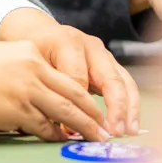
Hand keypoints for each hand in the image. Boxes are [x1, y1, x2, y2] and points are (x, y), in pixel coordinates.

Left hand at [0, 7, 139, 135]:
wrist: (37, 30)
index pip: (77, 79)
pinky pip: (126, 83)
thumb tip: (57, 126)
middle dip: (115, 107)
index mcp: (66, 42)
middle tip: (113, 132)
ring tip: (128, 131)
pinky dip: (130, 104)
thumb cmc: (32, 50)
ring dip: (129, 108)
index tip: (72, 129)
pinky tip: (130, 124)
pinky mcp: (110, 63)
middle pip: (109, 78)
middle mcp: (89, 45)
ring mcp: (103, 53)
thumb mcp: (31, 64)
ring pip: (123, 81)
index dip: (75, 106)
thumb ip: (44, 89)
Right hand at [0, 40, 110, 142]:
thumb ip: (27, 68)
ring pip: (66, 112)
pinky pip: (44, 126)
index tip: (95, 109)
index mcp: (32, 53)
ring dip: (83, 128)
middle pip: (75, 95)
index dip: (86, 97)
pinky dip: (56, 135)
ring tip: (95, 140)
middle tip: (106, 130)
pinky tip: (61, 140)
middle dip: (94, 115)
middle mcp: (34, 69)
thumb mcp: (4, 55)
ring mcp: (27, 90)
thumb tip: (43, 92)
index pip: (68, 77)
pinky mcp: (16, 109)